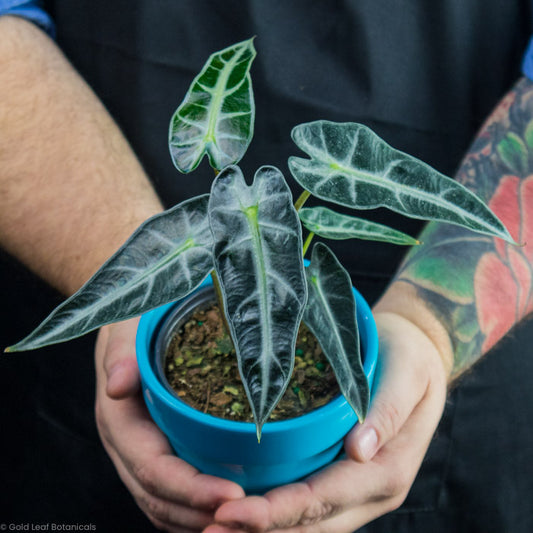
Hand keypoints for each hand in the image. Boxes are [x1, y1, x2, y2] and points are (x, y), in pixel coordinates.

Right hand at [94, 319, 244, 531]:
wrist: (130, 321)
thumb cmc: (135, 320)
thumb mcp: (127, 325)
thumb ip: (121, 351)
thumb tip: (117, 385)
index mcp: (120, 419)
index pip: (153, 469)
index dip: (191, 488)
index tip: (234, 494)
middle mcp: (128, 443)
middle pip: (159, 498)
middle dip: (201, 513)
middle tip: (250, 515)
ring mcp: (140, 450)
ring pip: (162, 503)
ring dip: (199, 519)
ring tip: (243, 521)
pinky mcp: (156, 447)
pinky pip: (169, 492)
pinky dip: (194, 508)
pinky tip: (224, 508)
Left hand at [205, 312, 448, 532]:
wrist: (420, 358)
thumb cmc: (410, 360)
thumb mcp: (407, 375)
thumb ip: (387, 412)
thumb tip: (358, 449)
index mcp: (388, 469)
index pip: (324, 498)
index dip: (276, 510)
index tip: (229, 512)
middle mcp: (373, 490)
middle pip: (311, 523)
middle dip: (259, 530)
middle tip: (207, 530)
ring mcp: (360, 490)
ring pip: (309, 525)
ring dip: (265, 530)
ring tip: (214, 528)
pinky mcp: (346, 479)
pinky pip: (311, 508)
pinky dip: (279, 515)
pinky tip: (245, 509)